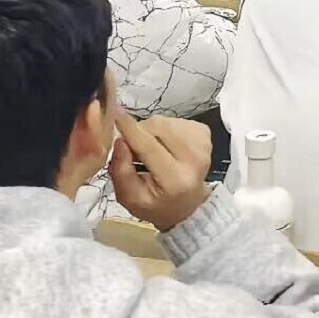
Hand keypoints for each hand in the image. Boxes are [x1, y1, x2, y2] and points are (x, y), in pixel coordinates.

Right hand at [107, 108, 212, 231]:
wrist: (188, 205)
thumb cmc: (157, 204)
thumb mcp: (131, 199)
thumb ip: (121, 172)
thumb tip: (119, 141)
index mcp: (176, 179)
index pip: (149, 146)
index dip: (130, 128)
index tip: (114, 112)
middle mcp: (195, 158)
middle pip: (157, 128)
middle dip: (139, 133)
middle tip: (134, 151)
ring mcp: (203, 143)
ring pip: (164, 121)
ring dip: (151, 131)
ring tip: (152, 151)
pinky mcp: (204, 133)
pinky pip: (174, 120)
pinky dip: (164, 130)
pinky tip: (166, 146)